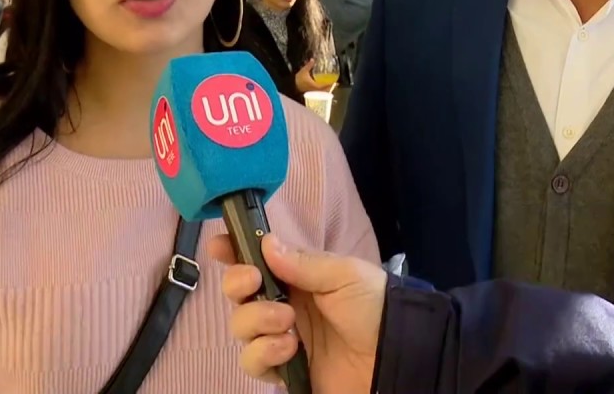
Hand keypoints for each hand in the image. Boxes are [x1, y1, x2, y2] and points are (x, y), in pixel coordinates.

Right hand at [209, 233, 385, 393]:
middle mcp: (283, 305)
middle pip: (238, 294)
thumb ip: (303, 262)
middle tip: (256, 282)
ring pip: (240, 328)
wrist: (394, 355)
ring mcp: (280, 338)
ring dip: (256, 320)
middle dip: (238, 285)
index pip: (256, 261)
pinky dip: (264, 353)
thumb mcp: (344, 275)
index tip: (218, 246)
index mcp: (297, 276)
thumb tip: (265, 243)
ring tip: (287, 324)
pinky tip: (289, 348)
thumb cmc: (373, 306)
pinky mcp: (282, 370)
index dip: (233, 252)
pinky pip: (252, 362)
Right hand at [295, 60, 336, 93]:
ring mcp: (313, 94)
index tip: (336, 82)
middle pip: (325, 91)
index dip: (331, 85)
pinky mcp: (310, 94)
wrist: (291, 87)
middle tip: (334, 84)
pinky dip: (321, 91)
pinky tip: (320, 87)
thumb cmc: (298, 80)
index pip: (326, 87)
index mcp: (316, 87)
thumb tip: (312, 59)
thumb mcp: (303, 71)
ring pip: (322, 93)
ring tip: (329, 86)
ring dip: (326, 90)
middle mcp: (315, 91)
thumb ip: (309, 65)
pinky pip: (318, 93)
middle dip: (330, 88)